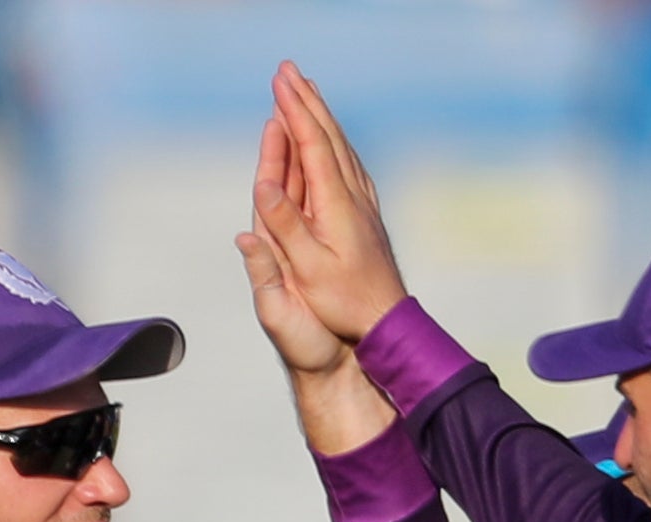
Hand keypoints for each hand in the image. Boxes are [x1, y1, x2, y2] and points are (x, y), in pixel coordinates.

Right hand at [239, 62, 410, 346]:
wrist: (387, 322)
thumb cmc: (344, 303)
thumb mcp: (308, 269)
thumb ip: (285, 225)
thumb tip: (262, 184)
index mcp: (335, 204)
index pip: (312, 144)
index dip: (294, 110)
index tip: (280, 82)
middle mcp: (351, 195)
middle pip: (328, 135)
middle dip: (305, 100)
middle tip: (288, 70)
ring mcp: (361, 203)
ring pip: (340, 146)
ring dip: (320, 115)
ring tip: (307, 92)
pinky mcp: (364, 214)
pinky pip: (347, 163)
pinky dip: (333, 141)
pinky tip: (332, 140)